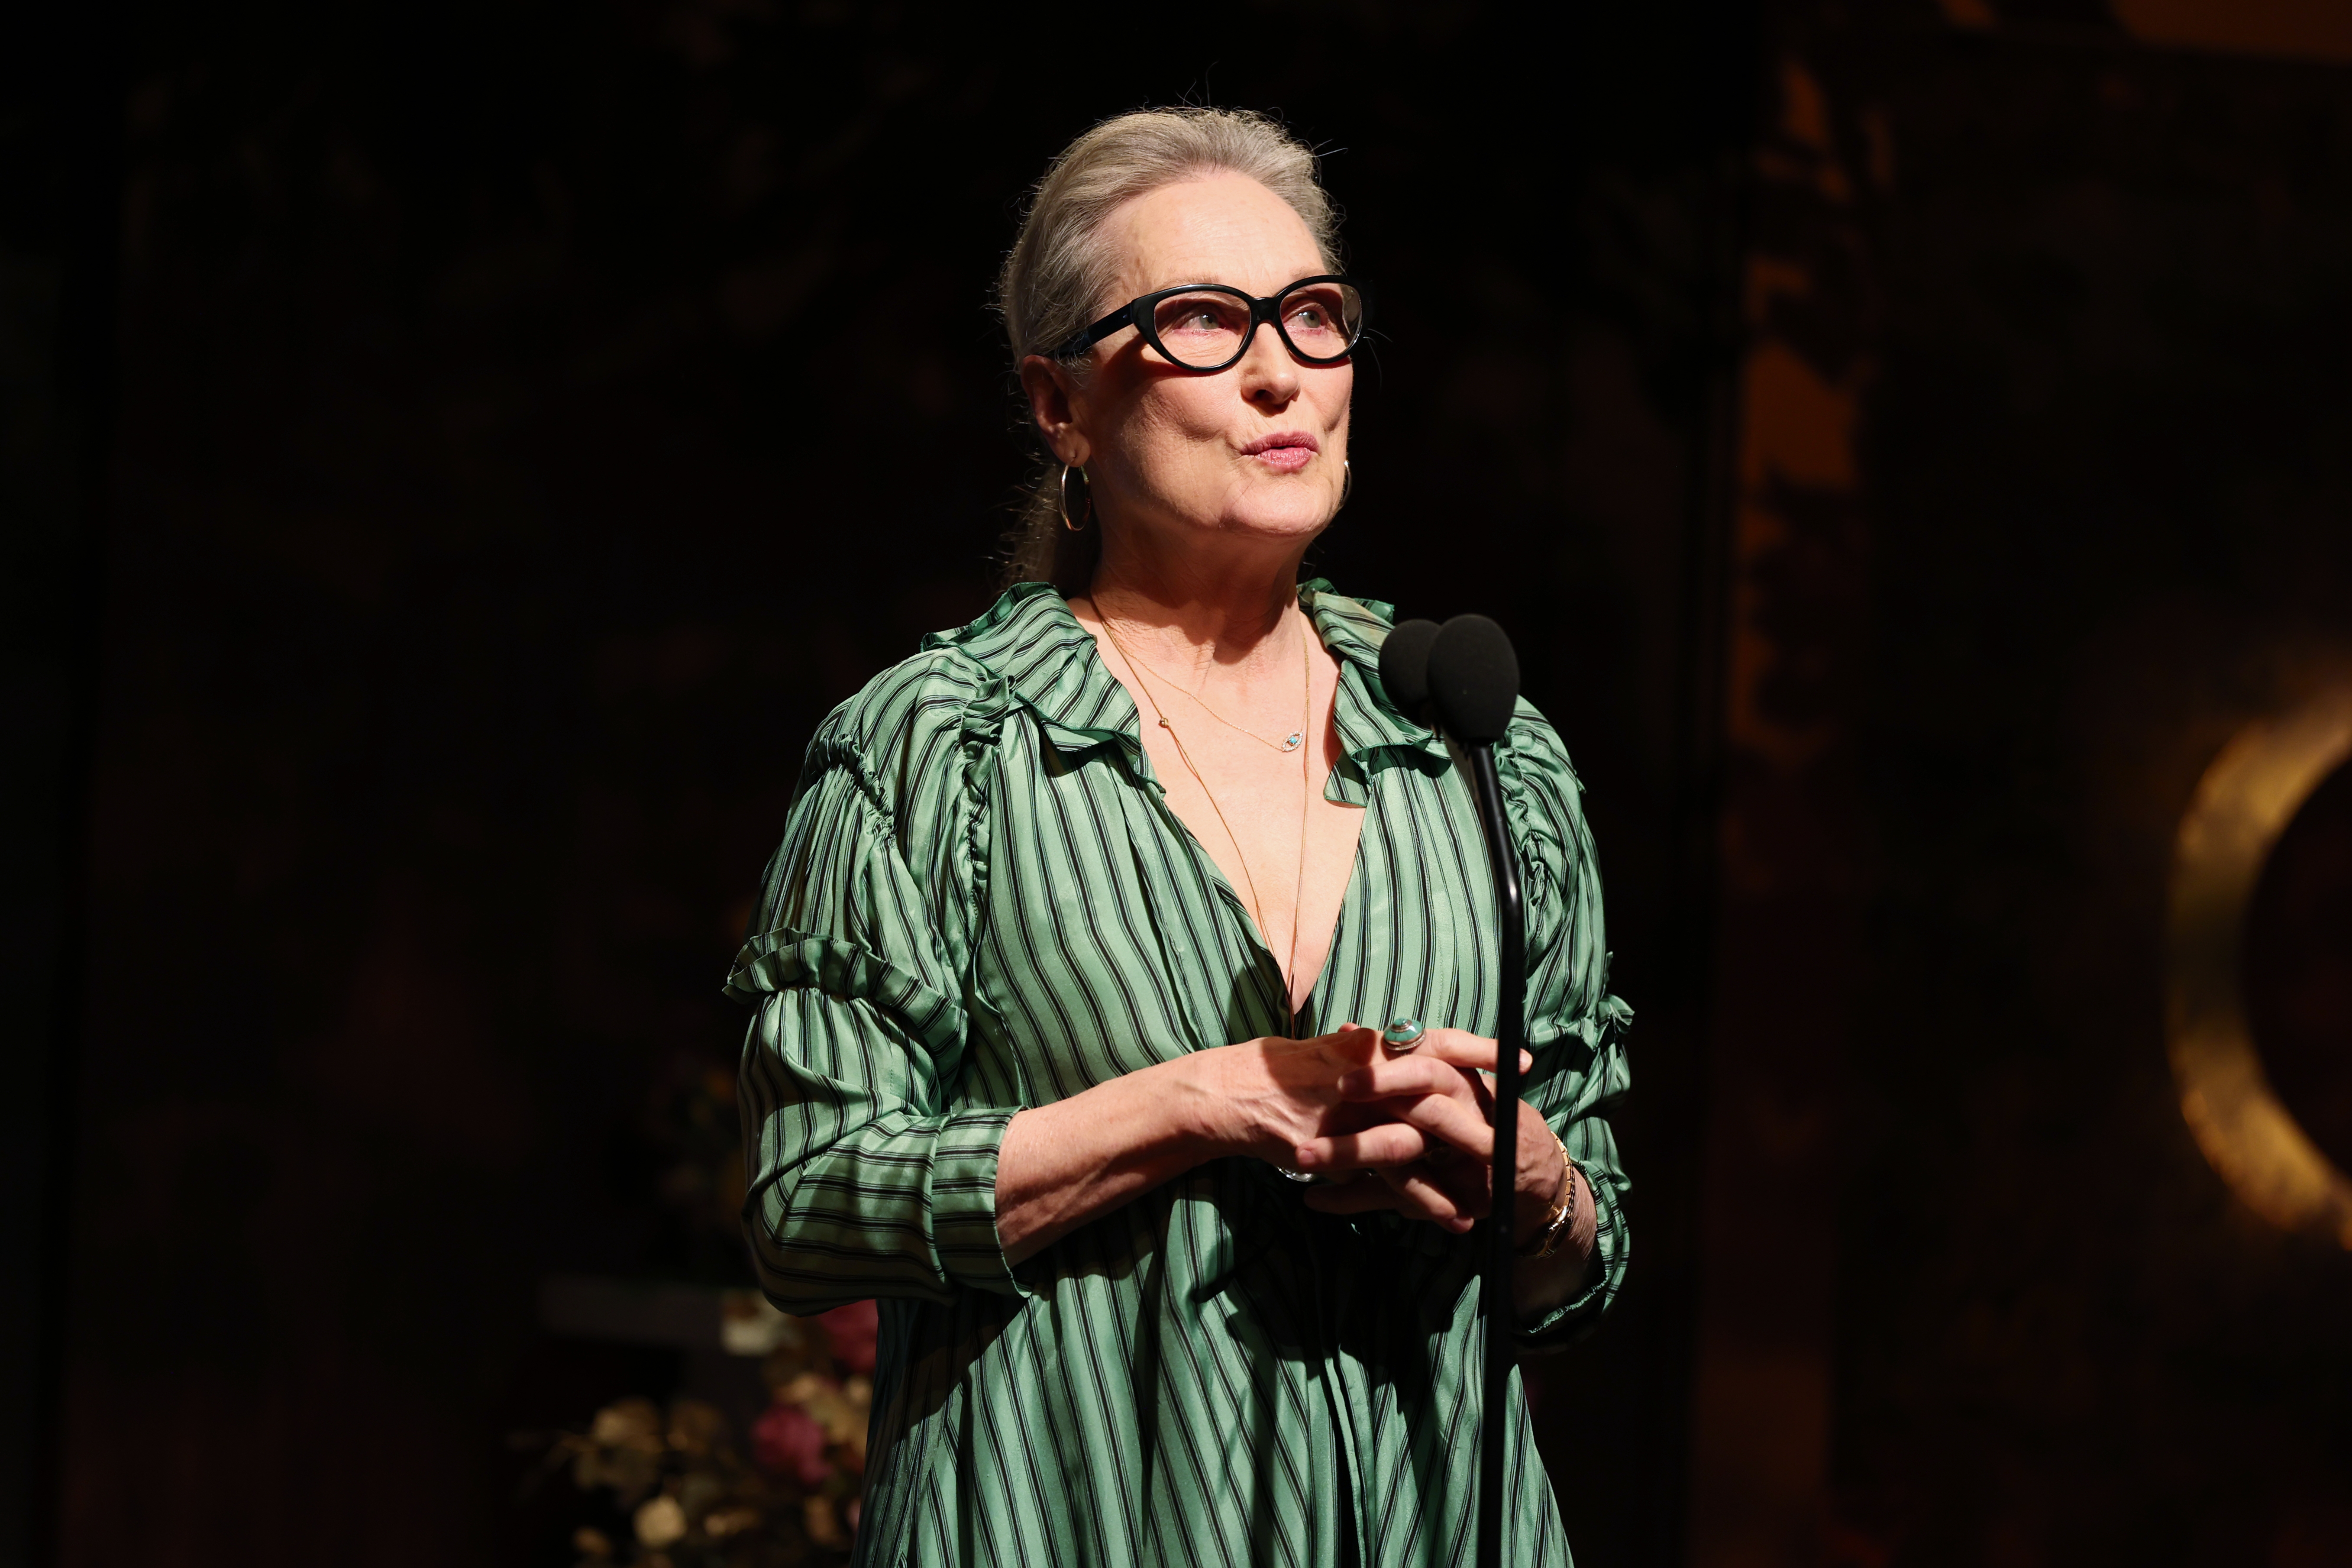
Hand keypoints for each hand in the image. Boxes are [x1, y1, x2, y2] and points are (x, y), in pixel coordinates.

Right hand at [1193, 1025, 1534, 1234]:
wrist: (1226, 1096)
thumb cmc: (1267, 1074)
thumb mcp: (1314, 1054)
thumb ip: (1346, 1051)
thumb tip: (1361, 1035)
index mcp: (1365, 1049)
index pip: (1430, 1042)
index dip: (1474, 1048)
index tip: (1514, 1055)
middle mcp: (1366, 1076)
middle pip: (1440, 1084)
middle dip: (1485, 1101)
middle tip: (1524, 1116)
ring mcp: (1356, 1112)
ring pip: (1425, 1137)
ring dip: (1462, 1166)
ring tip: (1495, 1189)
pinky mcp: (1343, 1147)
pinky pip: (1396, 1176)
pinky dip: (1426, 1199)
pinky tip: (1452, 1216)